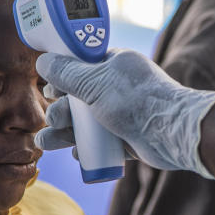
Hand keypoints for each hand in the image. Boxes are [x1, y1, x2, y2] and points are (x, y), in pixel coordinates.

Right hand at [35, 49, 214, 178]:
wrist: (172, 134)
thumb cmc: (135, 101)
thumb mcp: (95, 83)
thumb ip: (67, 73)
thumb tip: (42, 61)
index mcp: (114, 64)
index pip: (81, 66)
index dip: (62, 78)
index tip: (49, 90)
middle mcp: (118, 87)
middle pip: (80, 98)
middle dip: (61, 111)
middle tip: (54, 120)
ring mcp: (123, 113)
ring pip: (87, 123)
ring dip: (65, 132)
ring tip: (47, 142)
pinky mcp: (128, 137)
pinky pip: (101, 142)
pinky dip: (88, 147)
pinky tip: (77, 154)